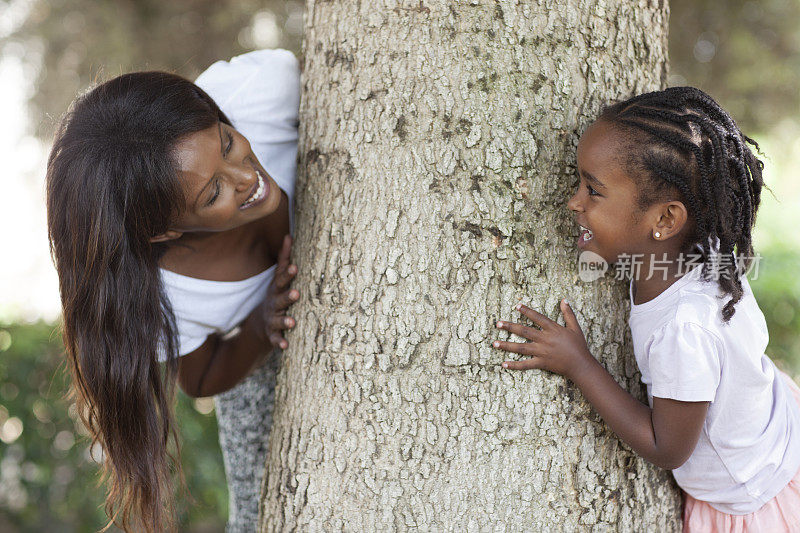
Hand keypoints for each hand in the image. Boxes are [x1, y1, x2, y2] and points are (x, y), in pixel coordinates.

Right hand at [260, 234, 298, 349]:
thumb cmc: (275, 294)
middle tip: (296, 294)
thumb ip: (284, 258)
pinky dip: (279, 342)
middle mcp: (273, 303)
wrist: (259, 323)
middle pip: (280, 299)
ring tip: (292, 322)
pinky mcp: (272, 333)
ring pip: (278, 319)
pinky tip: (285, 346)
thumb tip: (289, 235)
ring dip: (284, 320)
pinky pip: (275, 338)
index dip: (288, 273)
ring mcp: (271, 318)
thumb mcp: (277, 278)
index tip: (296, 267)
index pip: (282, 280)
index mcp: (276, 289)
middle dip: (287, 296)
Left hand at [492, 299, 591, 379]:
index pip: (537, 318)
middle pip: (524, 331)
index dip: (527, 311)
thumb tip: (564, 300)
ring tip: (494, 343)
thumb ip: (568, 314)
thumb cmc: (579, 346)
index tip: (516, 306)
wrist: (581, 365)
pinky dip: (514, 365)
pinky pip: (525, 364)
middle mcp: (545, 339)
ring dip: (507, 345)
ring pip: (521, 348)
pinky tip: (504, 364)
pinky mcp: (541, 363)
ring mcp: (542, 352)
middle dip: (510, 327)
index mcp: (553, 329)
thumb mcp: (575, 328)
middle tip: (498, 323)